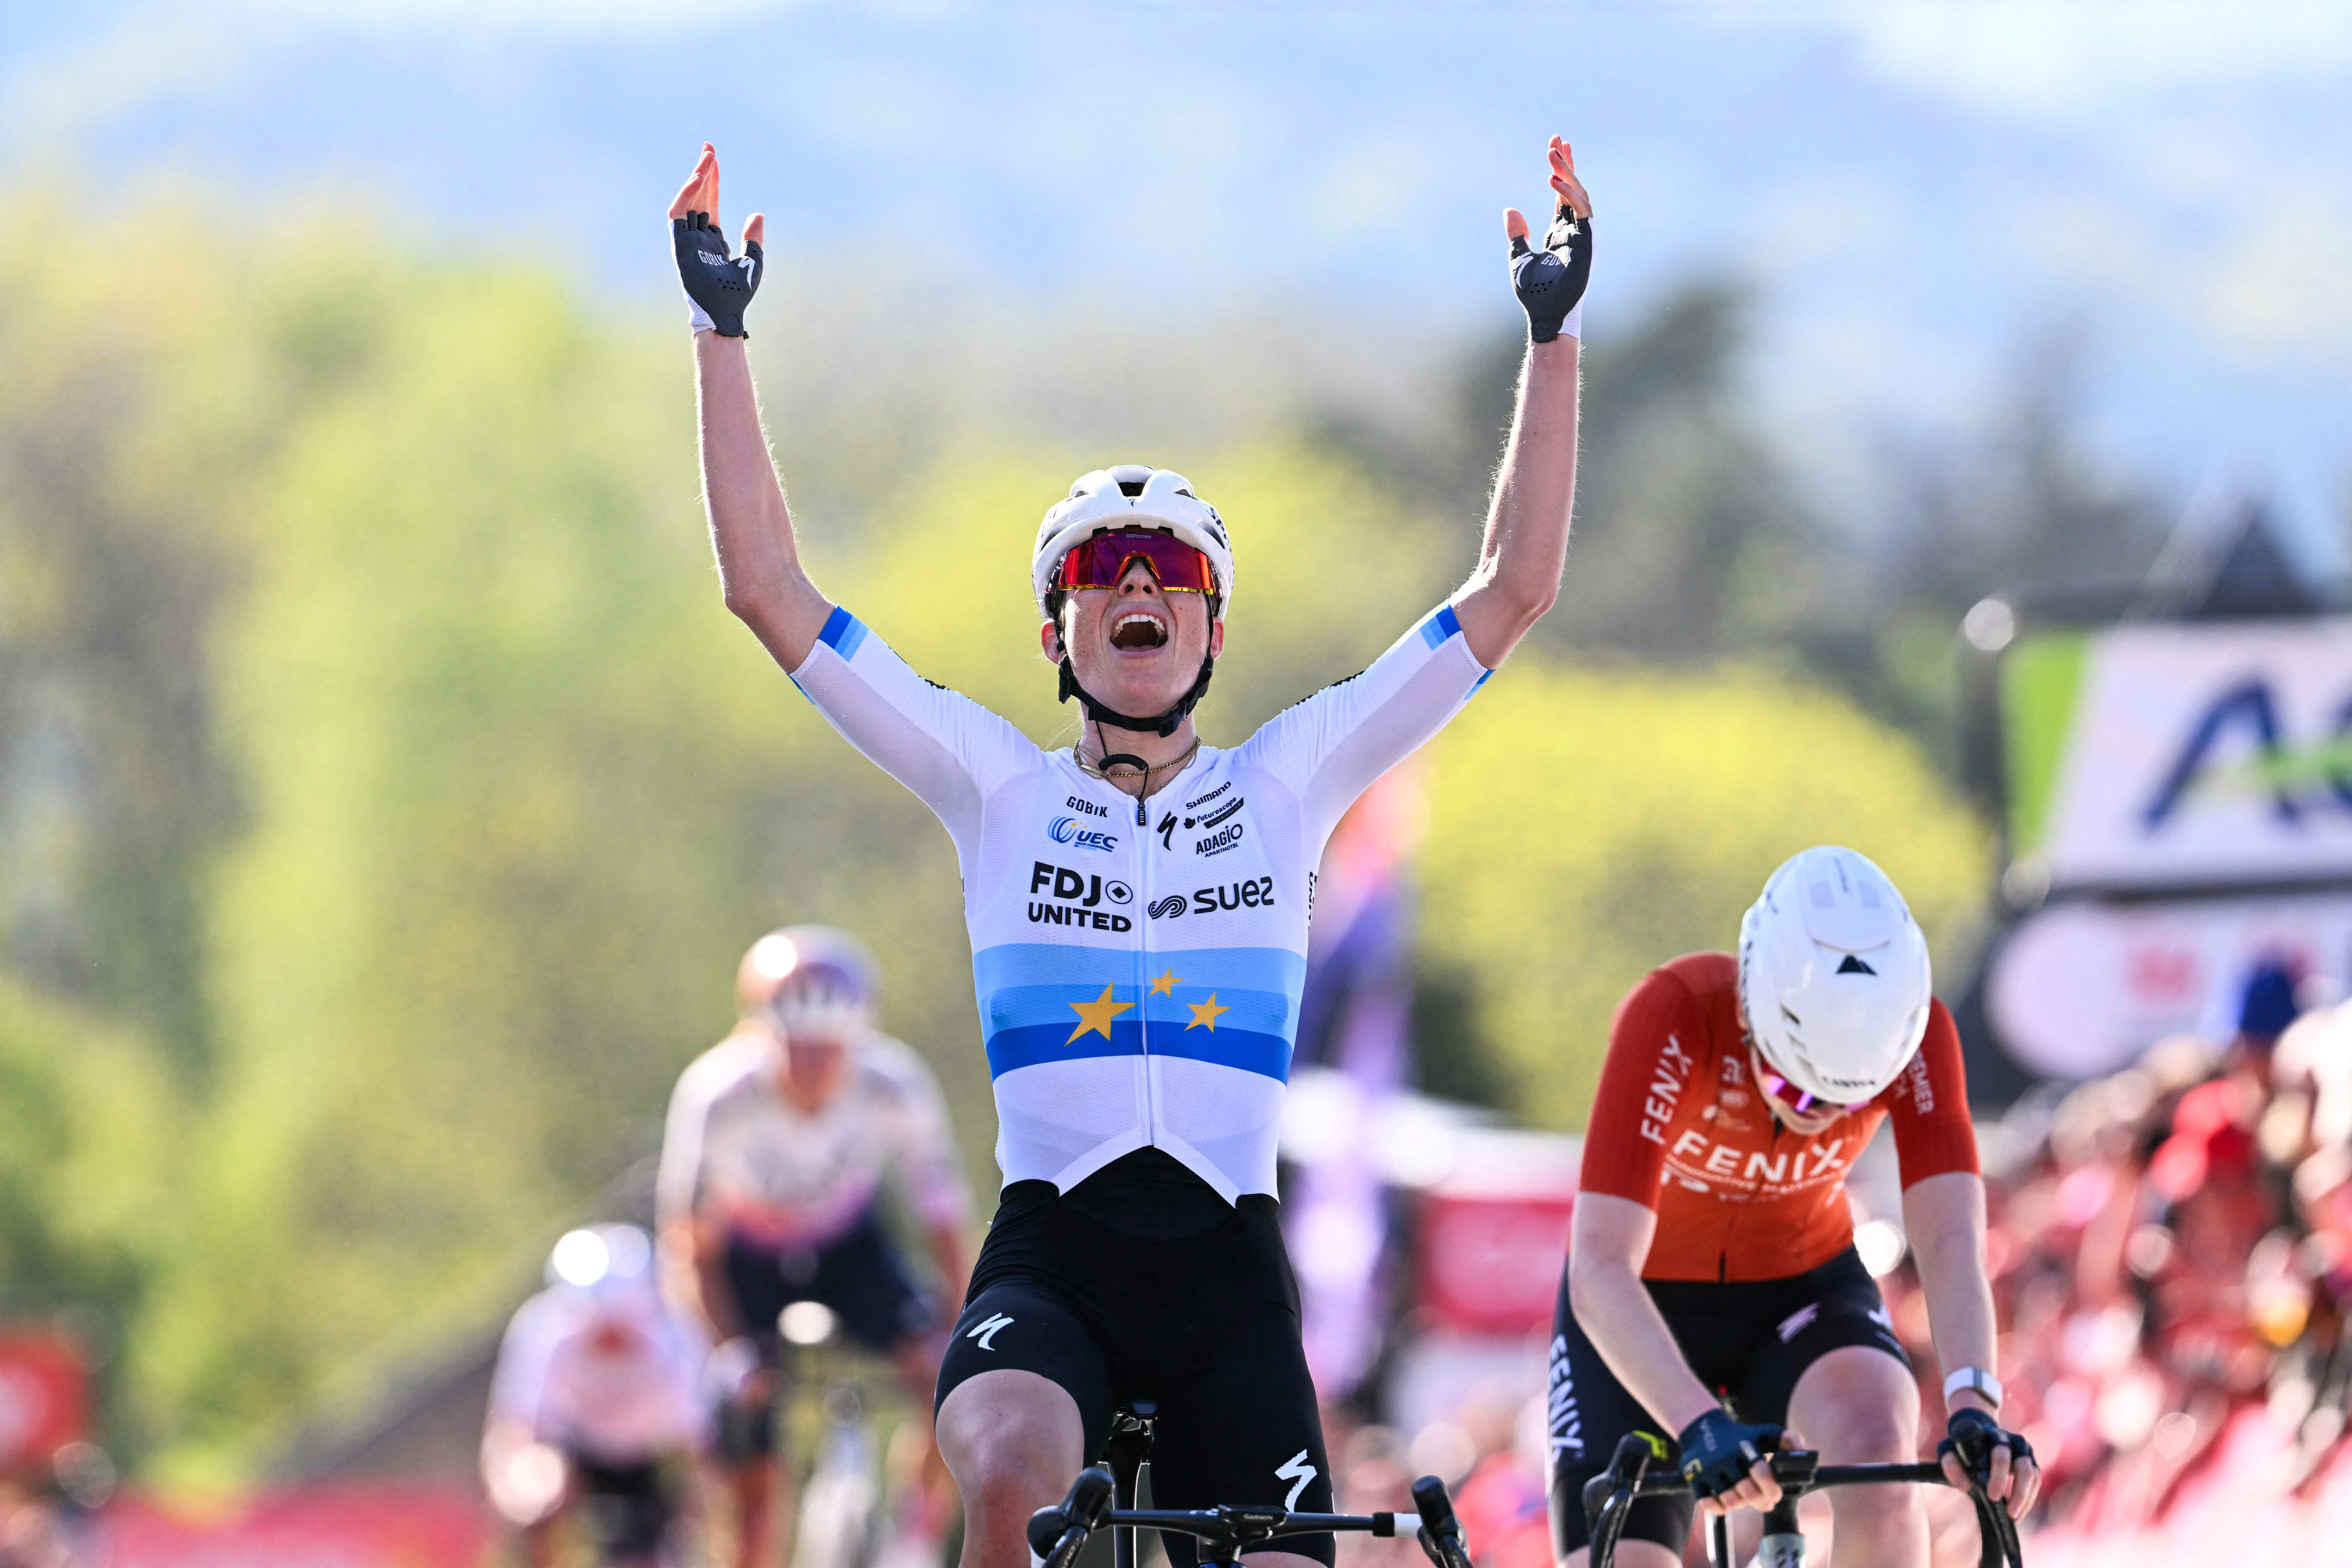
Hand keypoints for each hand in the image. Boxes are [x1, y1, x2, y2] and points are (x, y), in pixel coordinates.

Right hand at [668, 143, 765, 337]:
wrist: (727, 313)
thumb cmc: (739, 294)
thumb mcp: (753, 261)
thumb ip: (753, 238)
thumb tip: (757, 214)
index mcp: (713, 238)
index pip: (710, 201)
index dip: (713, 180)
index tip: (714, 158)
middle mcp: (698, 235)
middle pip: (698, 195)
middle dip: (702, 171)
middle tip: (709, 147)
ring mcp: (687, 239)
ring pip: (688, 200)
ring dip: (696, 178)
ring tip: (707, 158)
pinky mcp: (680, 244)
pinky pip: (678, 214)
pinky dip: (687, 195)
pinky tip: (698, 179)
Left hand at [1504, 136, 1593, 343]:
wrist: (1543, 313)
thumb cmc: (1533, 291)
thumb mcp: (1518, 255)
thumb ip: (1517, 233)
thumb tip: (1510, 209)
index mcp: (1560, 231)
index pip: (1562, 194)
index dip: (1560, 170)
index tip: (1555, 146)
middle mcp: (1574, 230)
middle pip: (1573, 188)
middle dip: (1566, 162)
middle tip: (1557, 138)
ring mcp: (1582, 235)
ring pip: (1579, 195)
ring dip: (1567, 173)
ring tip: (1552, 152)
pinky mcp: (1586, 243)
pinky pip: (1582, 211)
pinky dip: (1569, 195)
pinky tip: (1554, 180)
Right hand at [1676, 1409, 1786, 1517]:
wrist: (1702, 1427)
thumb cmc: (1741, 1435)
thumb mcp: (1765, 1432)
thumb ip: (1788, 1439)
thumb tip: (1804, 1454)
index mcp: (1743, 1446)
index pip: (1760, 1470)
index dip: (1771, 1488)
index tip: (1775, 1494)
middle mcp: (1724, 1456)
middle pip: (1746, 1491)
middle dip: (1759, 1500)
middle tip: (1764, 1501)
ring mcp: (1707, 1467)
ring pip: (1728, 1500)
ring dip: (1740, 1504)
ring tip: (1744, 1499)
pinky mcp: (1693, 1476)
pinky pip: (1707, 1502)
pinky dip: (1718, 1507)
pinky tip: (1725, 1502)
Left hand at [1938, 1407, 2038, 1519]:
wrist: (1976, 1430)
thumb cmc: (1961, 1445)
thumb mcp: (1948, 1450)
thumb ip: (1950, 1465)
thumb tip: (1964, 1487)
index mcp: (1991, 1436)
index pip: (2000, 1454)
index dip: (1999, 1476)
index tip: (1992, 1497)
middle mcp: (2011, 1441)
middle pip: (2021, 1466)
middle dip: (2016, 1491)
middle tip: (2008, 1512)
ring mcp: (2023, 1451)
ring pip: (2031, 1475)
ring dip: (2024, 1498)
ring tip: (2014, 1516)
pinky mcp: (2030, 1462)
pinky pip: (2035, 1481)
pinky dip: (2028, 1498)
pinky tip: (2019, 1511)